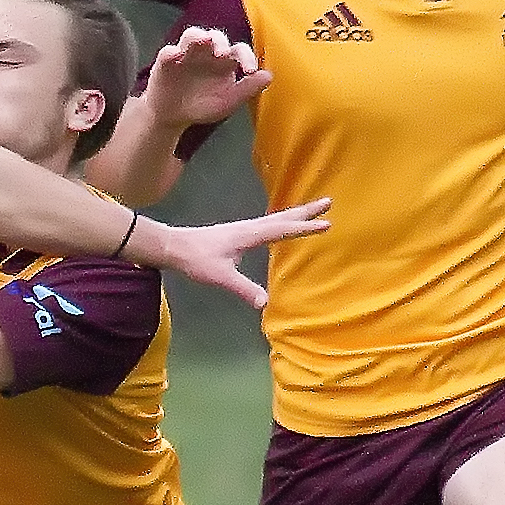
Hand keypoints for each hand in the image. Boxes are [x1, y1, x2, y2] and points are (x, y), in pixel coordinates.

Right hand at [145, 26, 270, 128]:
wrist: (172, 116)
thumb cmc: (202, 106)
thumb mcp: (227, 102)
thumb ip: (247, 89)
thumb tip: (269, 76)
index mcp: (225, 61)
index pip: (239, 50)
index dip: (246, 57)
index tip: (250, 71)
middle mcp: (207, 52)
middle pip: (216, 37)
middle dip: (220, 42)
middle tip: (222, 53)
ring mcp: (186, 53)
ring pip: (192, 35)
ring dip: (197, 36)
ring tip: (201, 41)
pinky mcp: (166, 60)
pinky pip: (168, 51)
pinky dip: (171, 51)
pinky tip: (175, 55)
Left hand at [164, 198, 330, 309]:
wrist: (175, 247)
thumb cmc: (196, 260)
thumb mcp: (220, 277)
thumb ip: (243, 289)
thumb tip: (264, 303)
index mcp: (248, 235)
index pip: (282, 230)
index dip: (304, 228)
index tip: (326, 224)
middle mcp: (249, 227)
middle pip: (283, 217)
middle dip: (306, 211)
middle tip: (329, 201)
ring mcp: (244, 228)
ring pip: (276, 218)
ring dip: (296, 213)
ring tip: (314, 209)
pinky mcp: (239, 232)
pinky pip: (267, 223)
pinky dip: (282, 220)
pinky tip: (283, 224)